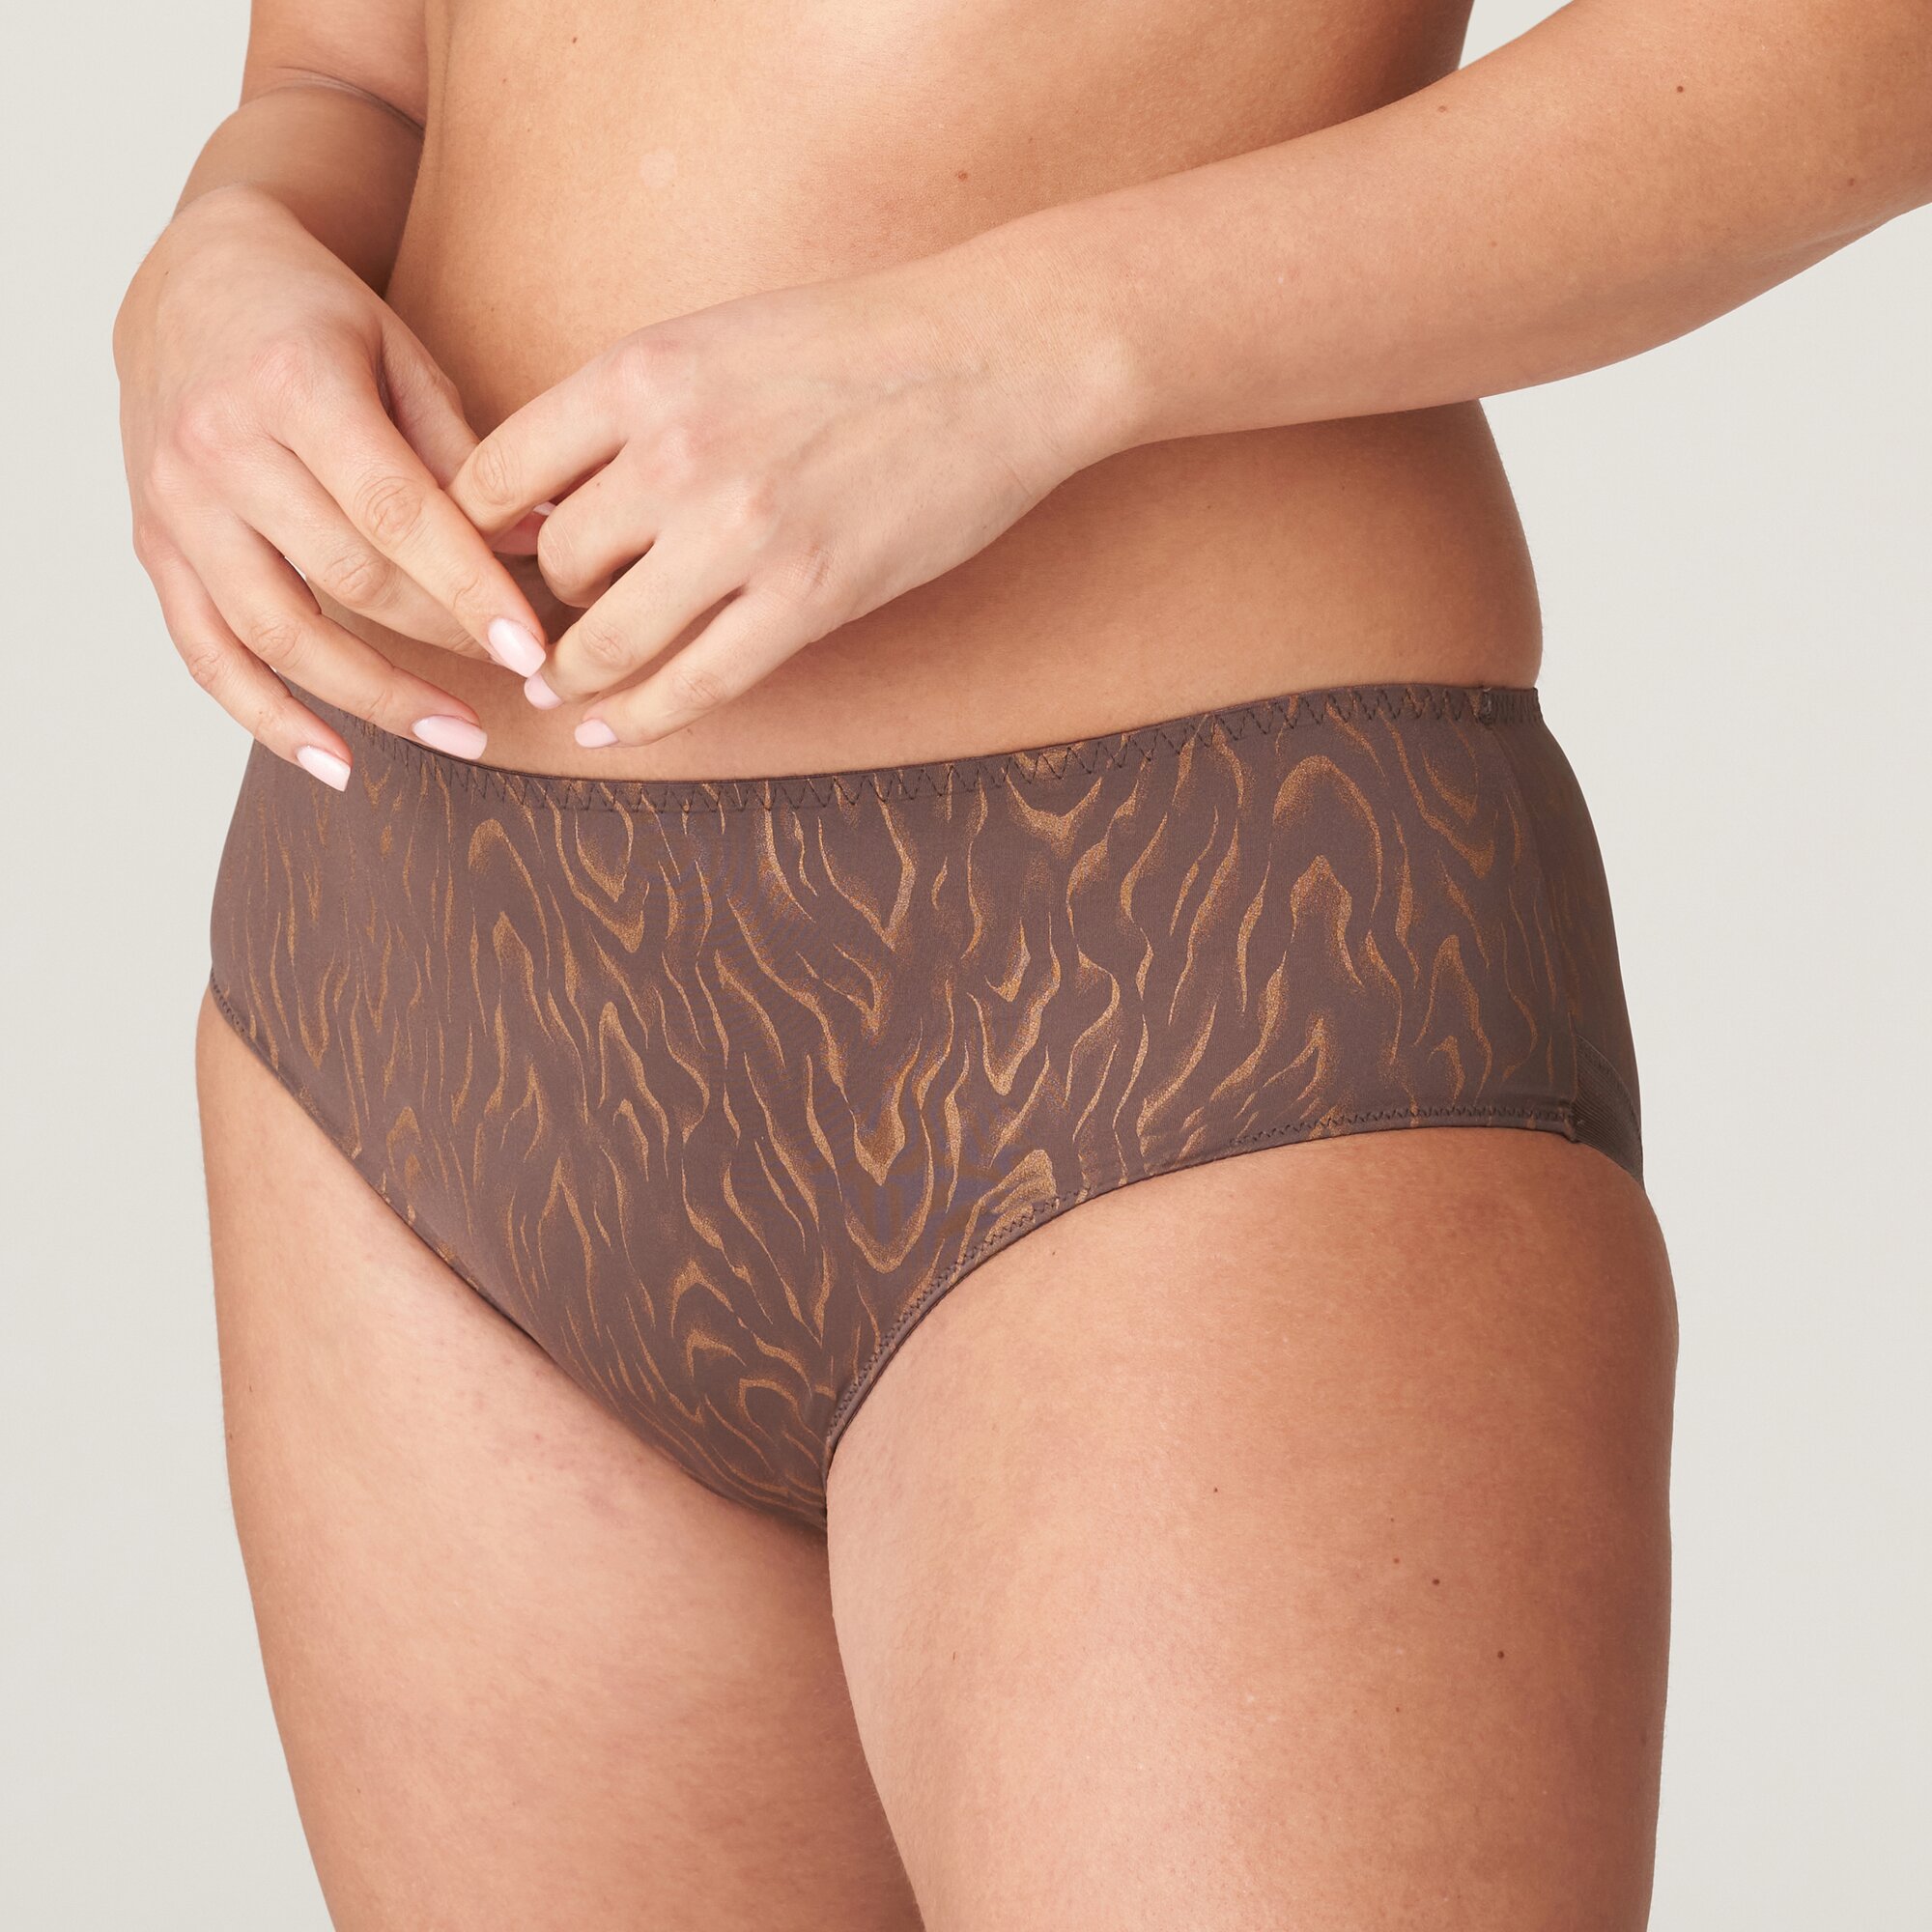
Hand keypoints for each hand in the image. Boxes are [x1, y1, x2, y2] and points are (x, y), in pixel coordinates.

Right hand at [115, 184, 549, 785]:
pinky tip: (337, 763)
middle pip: (346, 577)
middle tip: (524, 683)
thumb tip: (546, 544)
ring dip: (375, 699)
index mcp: (292, 384)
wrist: (191, 283)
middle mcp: (219, 446)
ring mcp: (176, 504)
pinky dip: (269, 718)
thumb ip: (465, 453)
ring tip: (460, 736)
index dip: (468, 588)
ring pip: (277, 633)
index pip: (394, 511)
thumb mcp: (399, 355)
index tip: (532, 650)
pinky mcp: (154, 547)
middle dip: (444, 641)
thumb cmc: (315, 319)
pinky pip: (207, 654)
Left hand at [448, 262, 1106, 747]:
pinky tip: (610, 734)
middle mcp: (676, 453)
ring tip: (568, 692)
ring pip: (609, 640)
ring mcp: (743, 531)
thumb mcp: (714, 339)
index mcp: (640, 373)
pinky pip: (695, 685)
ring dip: (577, 678)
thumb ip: (626, 412)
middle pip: (555, 567)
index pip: (498, 475)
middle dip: (544, 609)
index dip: (478, 536)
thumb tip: (540, 502)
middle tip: (549, 632)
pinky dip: (639, 722)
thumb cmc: (858, 343)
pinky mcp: (809, 596)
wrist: (996, 355)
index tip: (493, 565)